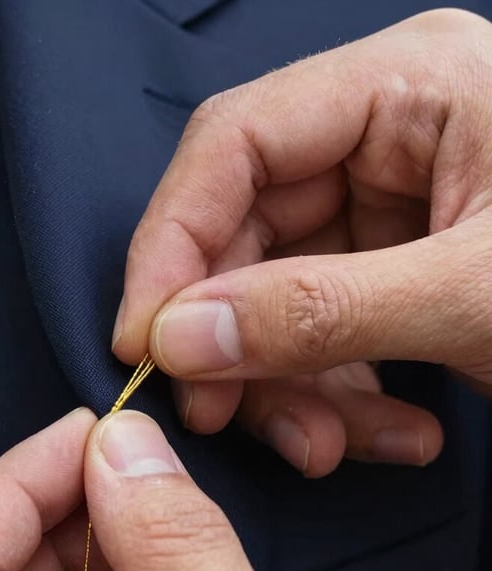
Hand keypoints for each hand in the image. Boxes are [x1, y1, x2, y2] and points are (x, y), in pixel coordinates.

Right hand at [112, 9, 491, 476]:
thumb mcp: (479, 295)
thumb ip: (323, 313)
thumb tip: (179, 339)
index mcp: (403, 87)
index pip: (233, 147)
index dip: (171, 245)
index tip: (144, 341)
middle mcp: (379, 138)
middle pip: (246, 235)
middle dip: (237, 342)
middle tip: (224, 418)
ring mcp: (383, 209)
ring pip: (276, 299)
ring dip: (292, 390)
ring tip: (336, 449)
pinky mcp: (391, 271)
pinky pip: (322, 333)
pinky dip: (337, 398)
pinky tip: (390, 437)